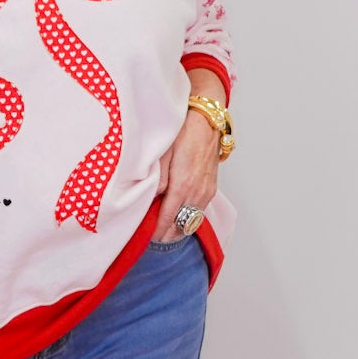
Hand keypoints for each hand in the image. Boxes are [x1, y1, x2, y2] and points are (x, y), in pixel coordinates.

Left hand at [151, 105, 219, 242]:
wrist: (207, 121)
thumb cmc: (184, 132)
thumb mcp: (163, 153)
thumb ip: (157, 179)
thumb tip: (152, 199)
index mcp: (182, 185)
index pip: (168, 219)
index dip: (156, 231)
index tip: (146, 237)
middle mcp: (196, 193)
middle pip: (181, 226)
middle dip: (166, 235)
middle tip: (151, 237)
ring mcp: (206, 192)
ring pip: (191, 222)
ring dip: (177, 228)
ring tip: (162, 230)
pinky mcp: (211, 189)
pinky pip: (199, 212)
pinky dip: (187, 218)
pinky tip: (177, 216)